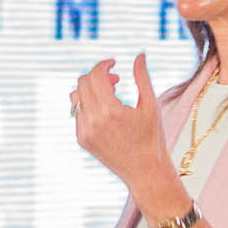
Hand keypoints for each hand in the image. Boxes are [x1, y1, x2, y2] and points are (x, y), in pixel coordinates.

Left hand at [71, 54, 176, 208]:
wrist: (144, 171)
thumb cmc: (152, 138)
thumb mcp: (150, 105)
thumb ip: (142, 77)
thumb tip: (139, 55)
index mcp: (111, 111)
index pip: (95, 76)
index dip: (104, 65)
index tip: (114, 63)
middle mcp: (93, 121)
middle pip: (82, 83)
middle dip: (97, 75)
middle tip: (115, 80)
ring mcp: (84, 132)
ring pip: (76, 97)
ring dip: (90, 89)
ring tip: (110, 94)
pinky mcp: (82, 140)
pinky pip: (77, 113)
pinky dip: (89, 105)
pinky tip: (106, 110)